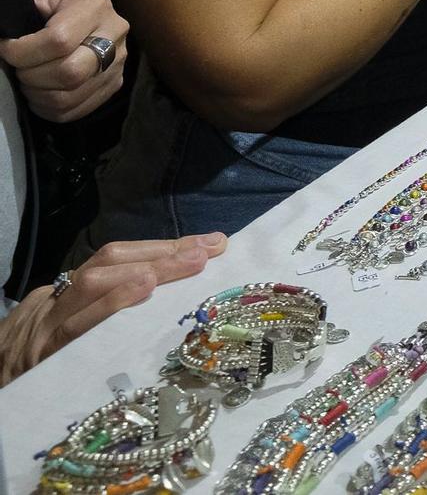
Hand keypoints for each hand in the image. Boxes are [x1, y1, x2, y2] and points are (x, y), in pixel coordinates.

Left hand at [0, 0, 126, 122]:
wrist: (74, 26)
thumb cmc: (47, 10)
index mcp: (95, 6)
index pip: (58, 39)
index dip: (22, 51)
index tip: (6, 47)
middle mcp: (116, 33)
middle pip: (69, 71)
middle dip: (31, 74)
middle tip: (18, 67)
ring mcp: (119, 62)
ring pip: (71, 94)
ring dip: (38, 93)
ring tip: (29, 79)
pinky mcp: (114, 85)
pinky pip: (77, 110)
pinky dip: (50, 107)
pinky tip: (41, 92)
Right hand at [0, 234, 225, 385]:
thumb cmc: (38, 364)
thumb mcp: (68, 327)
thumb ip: (106, 309)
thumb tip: (173, 290)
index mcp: (65, 293)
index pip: (115, 257)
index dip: (161, 246)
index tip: (207, 242)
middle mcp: (57, 302)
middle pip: (110, 262)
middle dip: (162, 252)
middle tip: (208, 249)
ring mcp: (48, 327)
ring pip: (94, 283)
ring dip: (147, 269)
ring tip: (189, 262)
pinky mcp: (44, 356)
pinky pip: (78, 325)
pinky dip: (111, 304)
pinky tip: (143, 290)